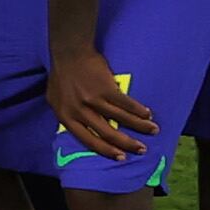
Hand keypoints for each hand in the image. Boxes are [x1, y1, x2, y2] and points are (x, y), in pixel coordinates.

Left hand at [47, 45, 151, 164]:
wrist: (69, 51)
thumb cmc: (62, 75)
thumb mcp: (56, 99)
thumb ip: (68, 114)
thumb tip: (81, 130)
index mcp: (65, 115)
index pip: (87, 140)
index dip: (105, 151)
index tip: (120, 157)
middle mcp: (78, 110)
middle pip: (107, 133)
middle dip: (127, 144)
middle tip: (141, 149)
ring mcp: (92, 100)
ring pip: (120, 118)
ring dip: (140, 126)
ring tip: (153, 130)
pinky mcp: (105, 88)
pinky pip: (126, 103)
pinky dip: (138, 110)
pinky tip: (147, 114)